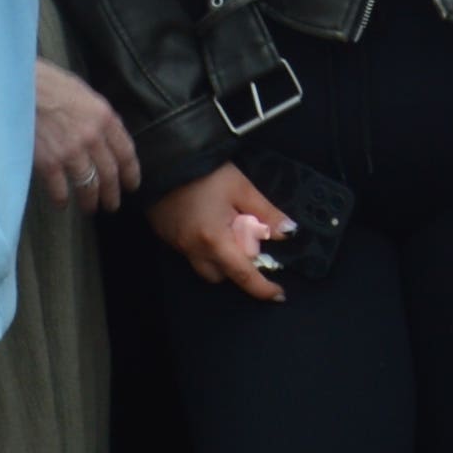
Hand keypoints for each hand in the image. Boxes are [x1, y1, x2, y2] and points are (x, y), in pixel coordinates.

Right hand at [32, 63, 140, 213]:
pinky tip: (62, 204)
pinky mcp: (48, 162)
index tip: (131, 184)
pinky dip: (62, 200)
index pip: (126, 152)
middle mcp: (92, 137)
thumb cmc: (47, 83)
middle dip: (113, 193)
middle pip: (110, 173)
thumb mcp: (82, 92)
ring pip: (89, 185)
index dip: (131, 172)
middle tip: (112, 205)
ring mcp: (71, 151)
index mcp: (104, 117)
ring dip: (91, 201)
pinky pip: (60, 189)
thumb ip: (96, 115)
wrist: (18, 84)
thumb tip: (104, 132)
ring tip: (90, 209)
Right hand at [150, 162, 292, 298]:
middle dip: (238, 267)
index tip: (279, 294)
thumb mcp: (241, 188)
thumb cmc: (205, 172)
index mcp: (215, 240)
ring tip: (229, 232)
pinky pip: (190, 254)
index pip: (244, 274)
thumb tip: (288, 232)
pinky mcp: (167, 237)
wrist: (164, 159)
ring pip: (204, 268)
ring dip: (221, 260)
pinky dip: (204, 248)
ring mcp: (177, 245)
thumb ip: (266, 214)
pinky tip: (209, 225)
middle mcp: (194, 250)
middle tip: (249, 243)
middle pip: (221, 276)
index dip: (263, 288)